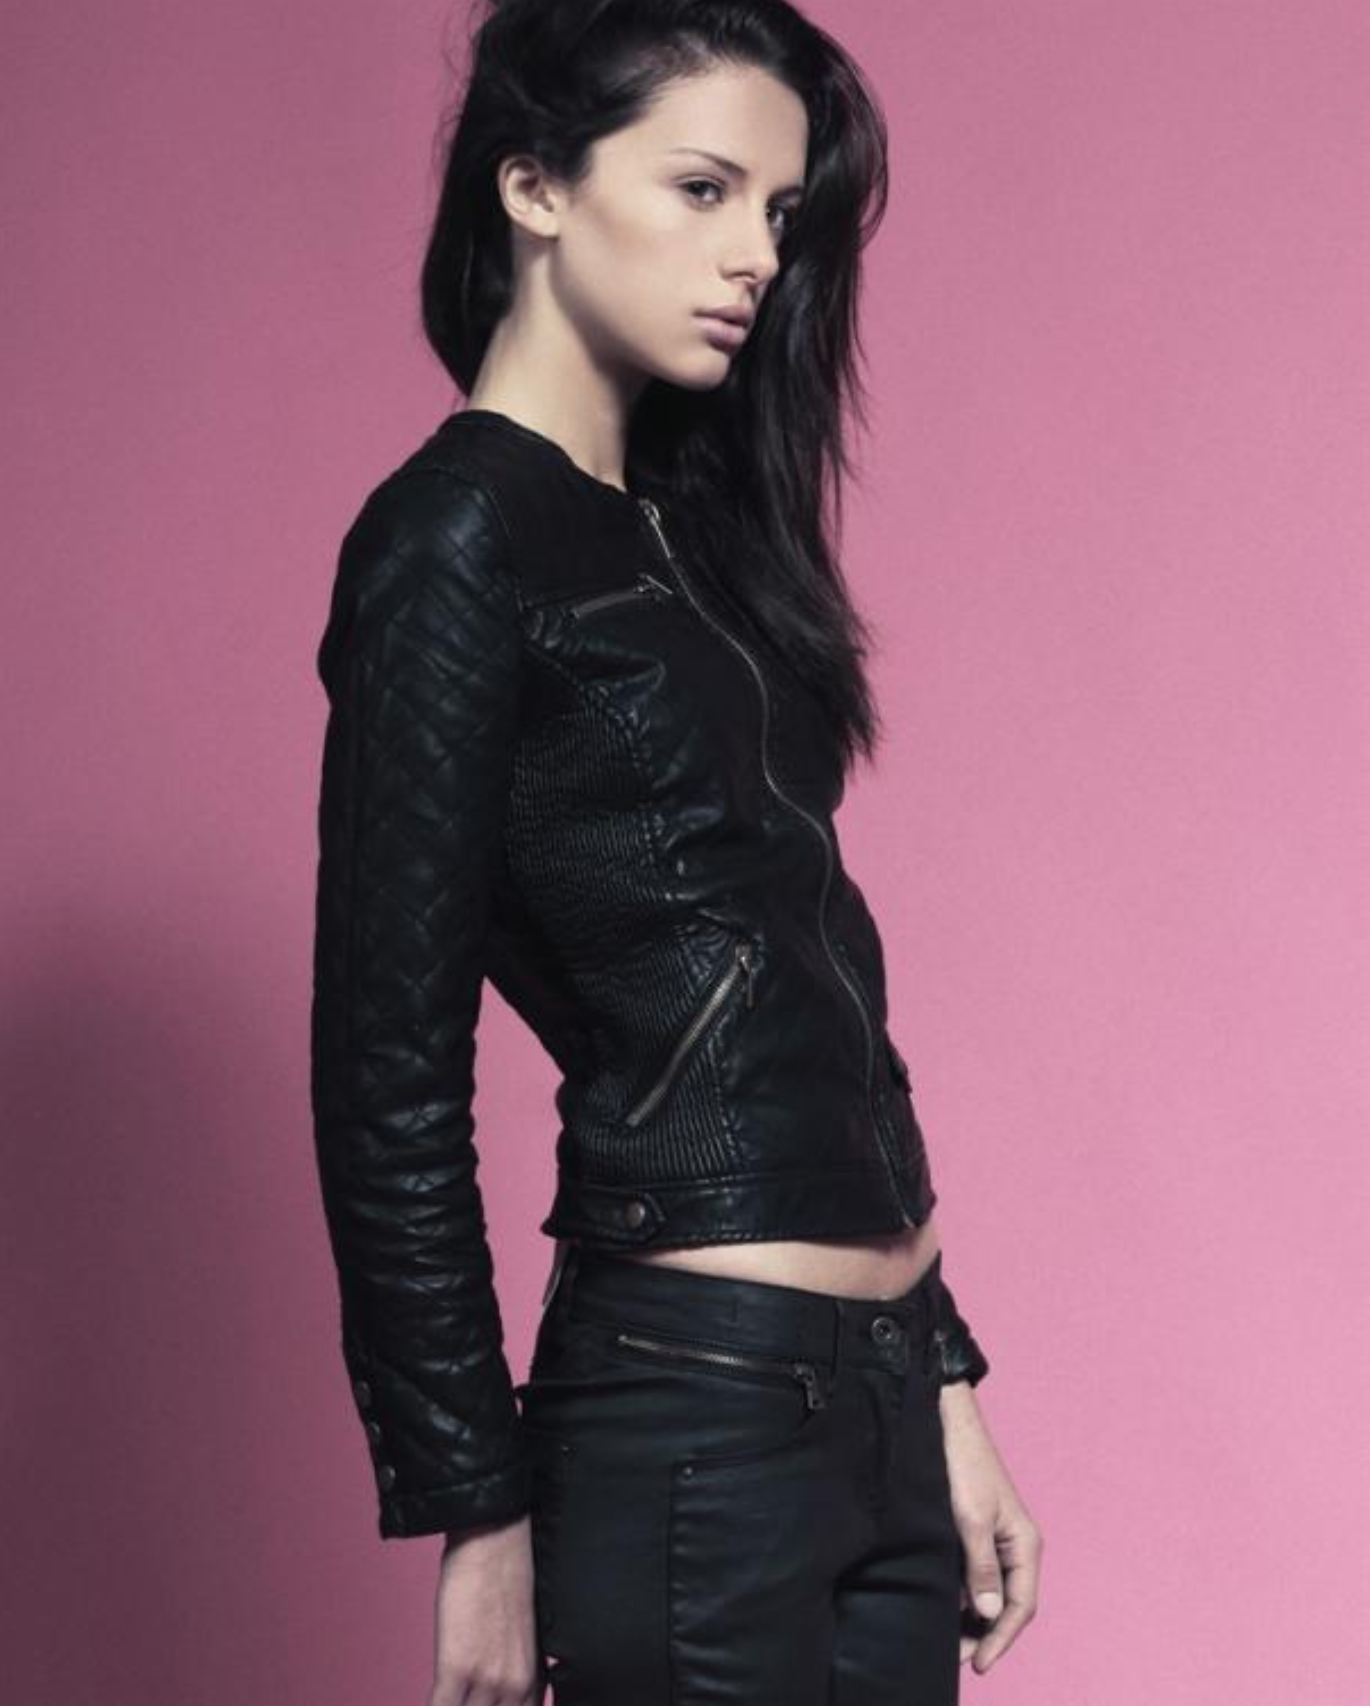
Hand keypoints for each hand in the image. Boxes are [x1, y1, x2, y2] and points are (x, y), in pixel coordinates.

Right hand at [429, 1514, 542, 1704]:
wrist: (495, 1540)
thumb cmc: (506, 1578)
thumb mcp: (524, 1635)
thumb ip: (516, 1669)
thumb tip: (499, 1693)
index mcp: (533, 1679)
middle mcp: (515, 1685)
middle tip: (462, 1700)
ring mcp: (487, 1679)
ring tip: (445, 1698)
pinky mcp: (457, 1667)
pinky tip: (432, 1702)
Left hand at [938, 1383, 1042, 1673]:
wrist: (946, 1421)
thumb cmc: (963, 1465)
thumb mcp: (970, 1519)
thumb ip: (981, 1567)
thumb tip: (990, 1612)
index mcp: (1025, 1544)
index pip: (1020, 1607)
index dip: (1000, 1639)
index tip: (978, 1664)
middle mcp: (1015, 1545)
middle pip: (1007, 1604)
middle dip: (986, 1634)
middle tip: (958, 1658)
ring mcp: (996, 1538)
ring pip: (990, 1591)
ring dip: (973, 1617)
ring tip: (949, 1640)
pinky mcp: (976, 1531)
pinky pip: (976, 1573)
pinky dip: (963, 1594)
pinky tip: (944, 1606)